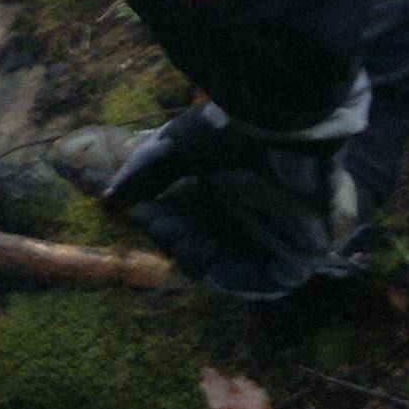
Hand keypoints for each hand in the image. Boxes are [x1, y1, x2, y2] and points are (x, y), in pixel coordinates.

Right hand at [102, 81, 368, 299]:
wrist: (284, 124)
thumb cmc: (233, 129)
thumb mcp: (177, 146)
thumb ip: (146, 173)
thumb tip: (111, 199)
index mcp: (226, 189)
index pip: (188, 221)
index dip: (161, 221)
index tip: (139, 210)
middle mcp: (249, 215)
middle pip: (204, 247)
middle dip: (175, 238)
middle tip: (157, 222)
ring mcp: (274, 238)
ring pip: (228, 267)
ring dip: (198, 258)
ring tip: (182, 238)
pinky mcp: (297, 256)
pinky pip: (263, 283)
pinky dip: (233, 278)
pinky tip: (208, 257)